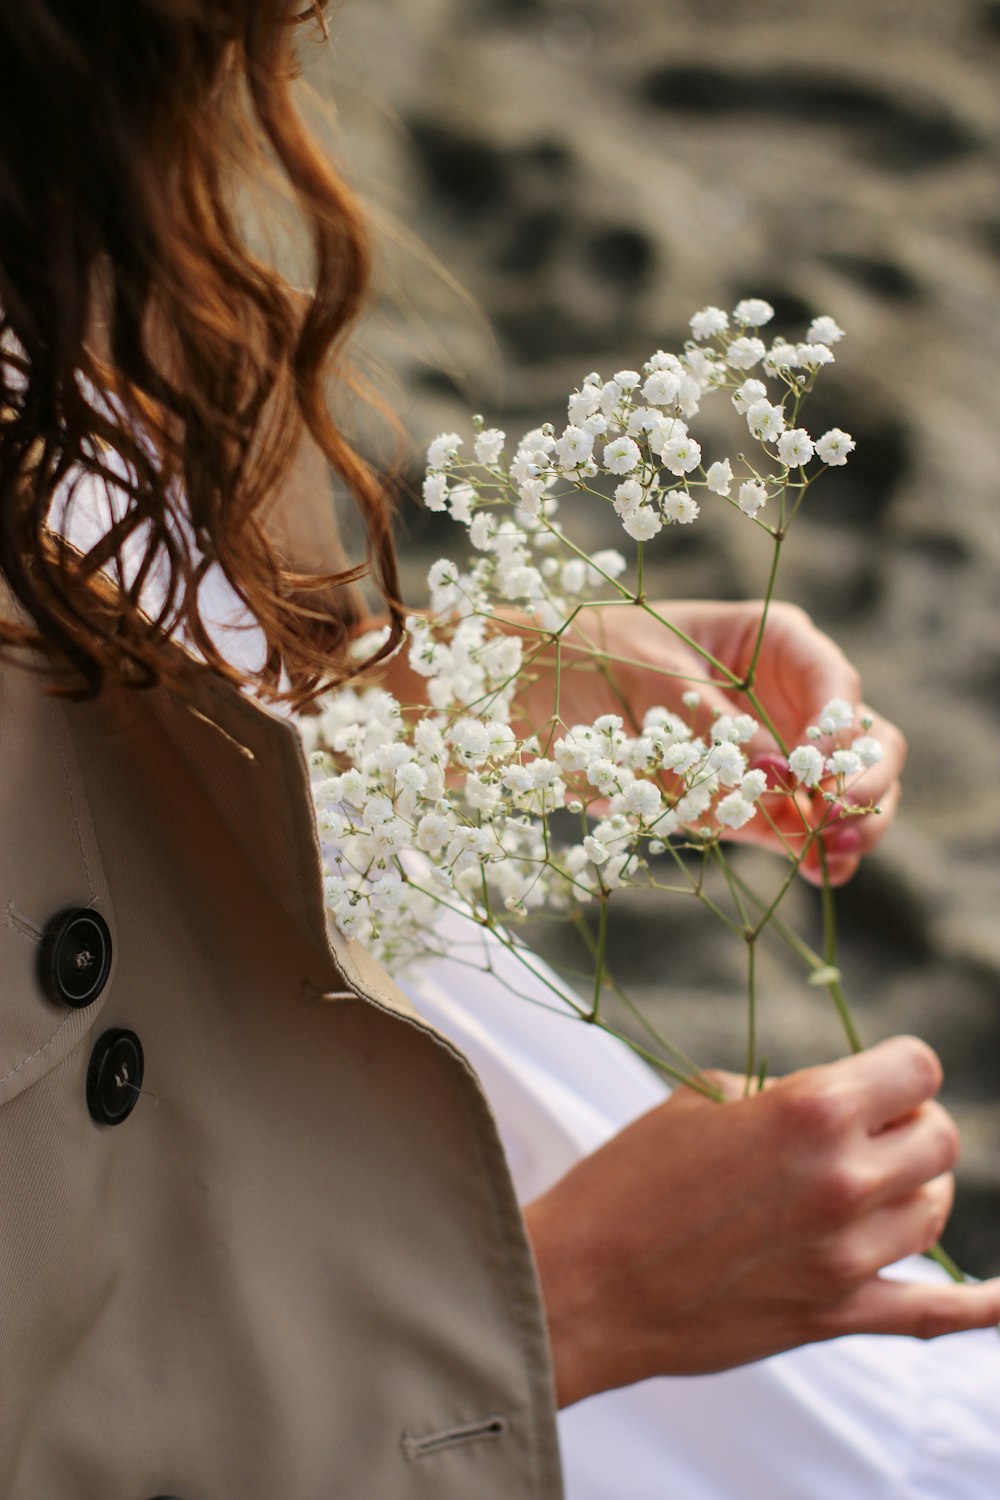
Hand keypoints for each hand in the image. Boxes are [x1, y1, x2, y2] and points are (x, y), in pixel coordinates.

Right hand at [523, 1036, 998, 1407]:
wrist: (583, 1283)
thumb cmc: (627, 1180)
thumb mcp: (699, 1100)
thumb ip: (781, 1097)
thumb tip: (828, 1110)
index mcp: (810, 1110)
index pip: (916, 1069)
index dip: (897, 1067)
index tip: (877, 1077)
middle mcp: (844, 1180)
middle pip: (940, 1139)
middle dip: (909, 1124)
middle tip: (865, 1130)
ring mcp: (846, 1256)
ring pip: (935, 1209)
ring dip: (912, 1187)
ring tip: (870, 1183)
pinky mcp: (835, 1315)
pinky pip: (935, 1312)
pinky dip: (980, 1305)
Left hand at [548, 598, 905, 886]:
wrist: (527, 696)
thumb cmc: (589, 658)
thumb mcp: (651, 683)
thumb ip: (716, 731)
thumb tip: (781, 777)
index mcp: (772, 643)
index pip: (835, 686)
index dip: (838, 731)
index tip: (816, 772)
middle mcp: (785, 697)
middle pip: (863, 738)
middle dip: (864, 780)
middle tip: (839, 819)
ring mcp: (771, 752)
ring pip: (844, 790)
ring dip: (851, 824)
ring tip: (833, 856)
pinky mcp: (743, 801)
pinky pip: (797, 827)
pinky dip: (815, 851)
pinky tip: (825, 871)